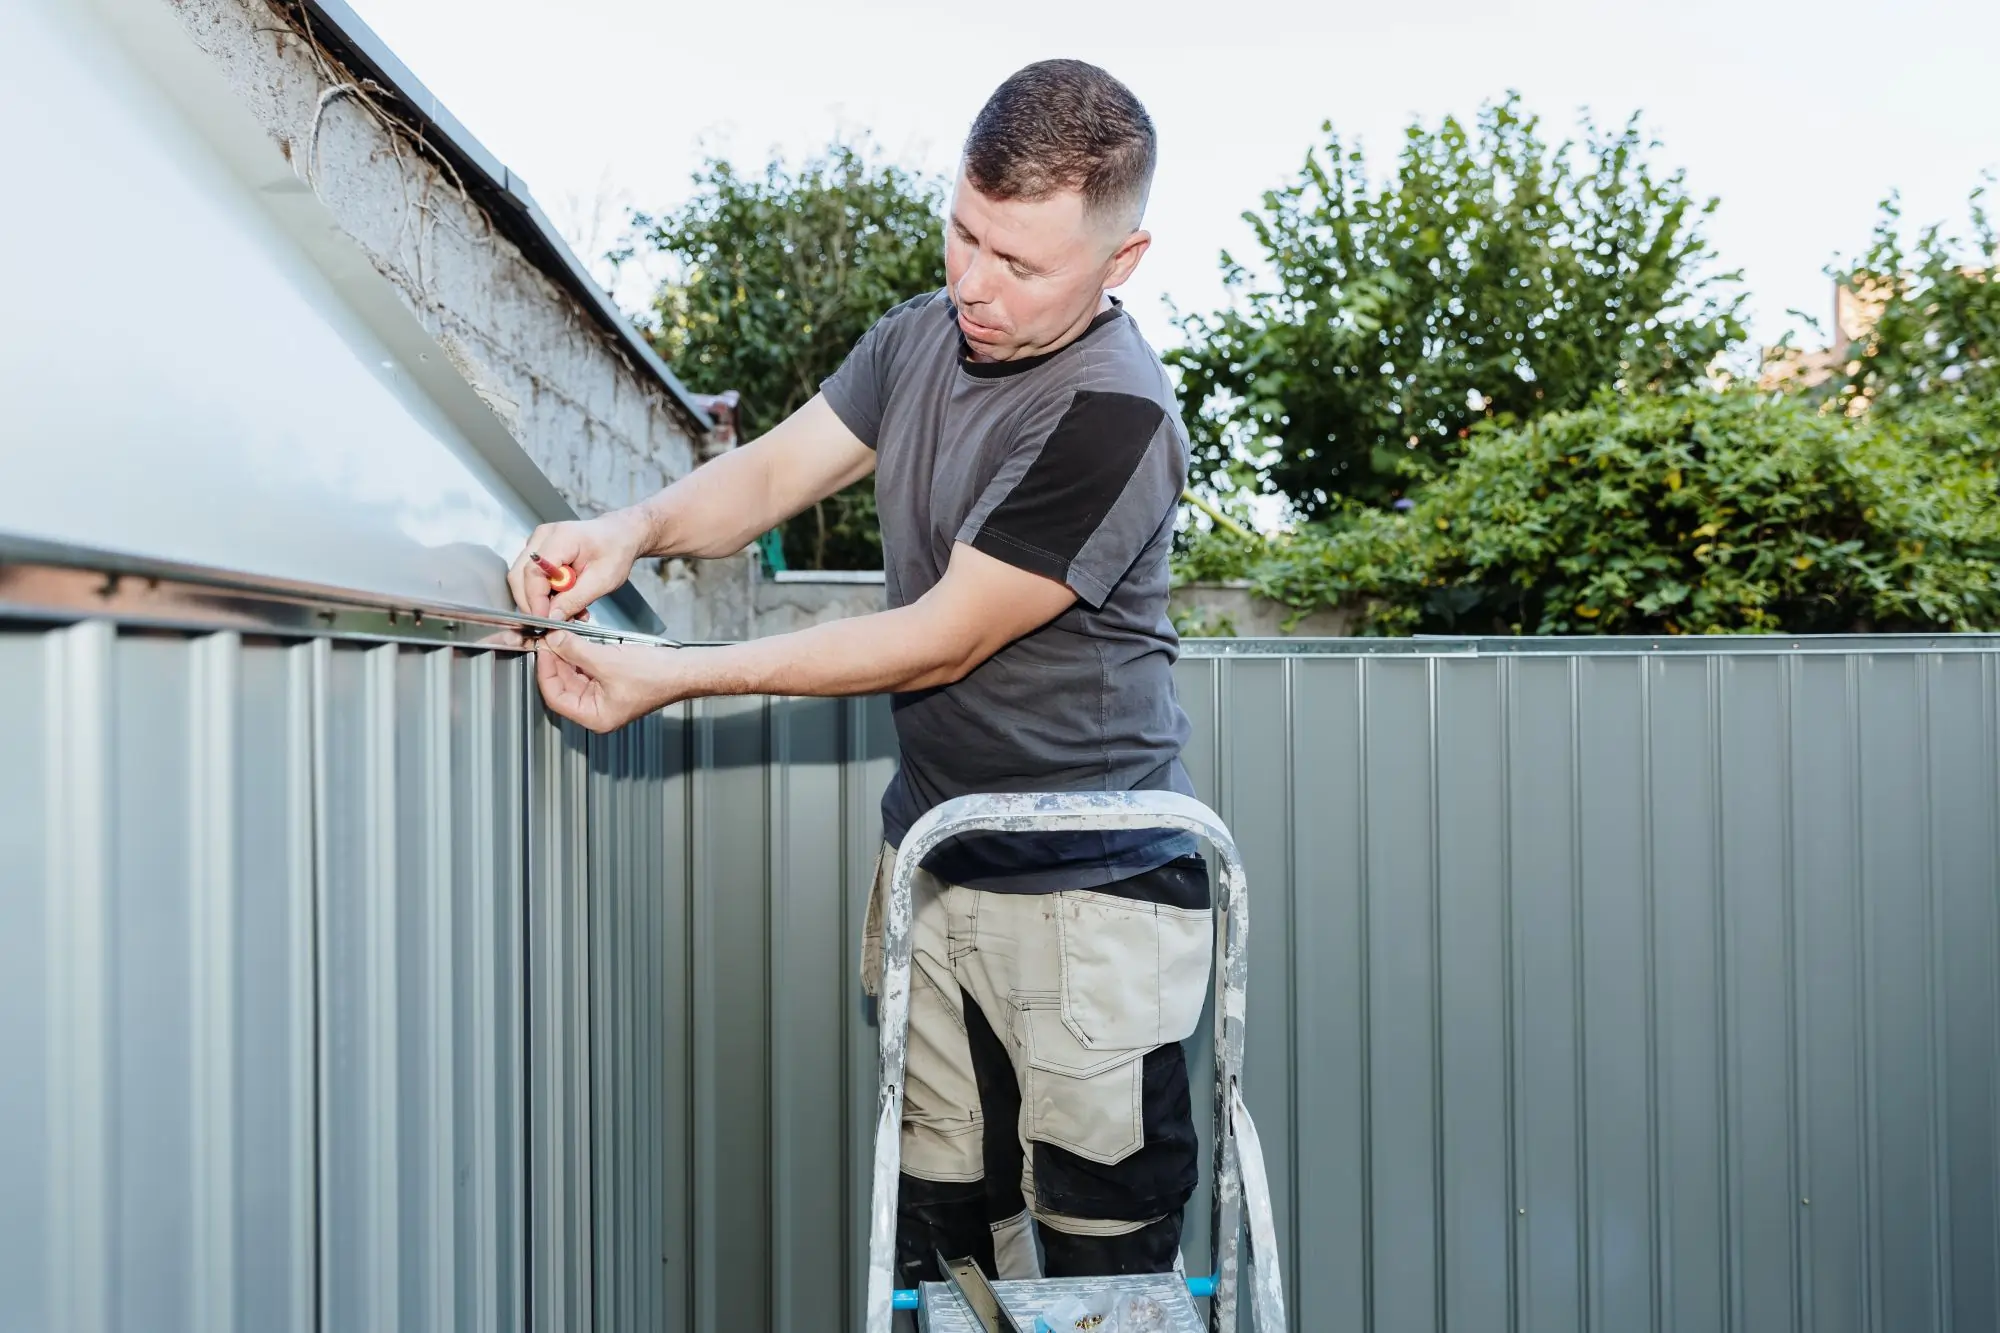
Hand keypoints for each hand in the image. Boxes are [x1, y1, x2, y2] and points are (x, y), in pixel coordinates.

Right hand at [507, 509, 647, 621]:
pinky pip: (532, 578)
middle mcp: (543, 537)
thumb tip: (552, 617)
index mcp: (562, 538)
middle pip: (520, 576)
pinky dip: (545, 595)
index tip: (544, 621)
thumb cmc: (616, 551)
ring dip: (540, 601)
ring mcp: (538, 543)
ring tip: (568, 612)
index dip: (535, 600)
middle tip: (554, 621)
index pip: (534, 572)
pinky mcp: (539, 552)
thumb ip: (576, 599)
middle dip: (533, 604)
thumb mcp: (603, 580)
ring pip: (523, 579)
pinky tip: (565, 602)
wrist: (620, 536)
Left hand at [534, 630, 695, 732]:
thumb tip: (554, 641)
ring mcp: (605, 697)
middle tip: (550, 639)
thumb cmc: (656, 677)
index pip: (556, 697)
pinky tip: (577, 642)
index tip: (543, 650)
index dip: (546, 671)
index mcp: (595, 717)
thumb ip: (575, 651)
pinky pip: (588, 671)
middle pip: (563, 686)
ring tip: (562, 638)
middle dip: (556, 661)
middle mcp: (598, 711)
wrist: (683, 670)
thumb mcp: (607, 660)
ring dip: (568, 656)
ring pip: (574, 676)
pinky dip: (581, 656)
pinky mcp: (612, 684)